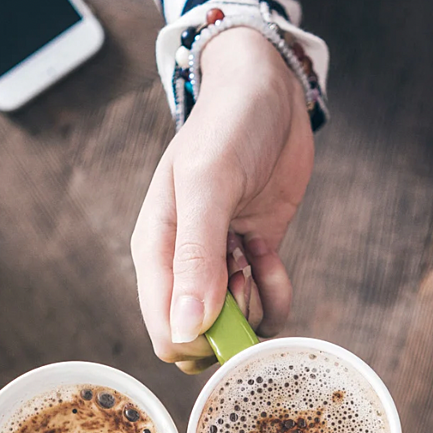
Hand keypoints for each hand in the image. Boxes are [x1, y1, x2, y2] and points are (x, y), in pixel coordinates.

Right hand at [132, 26, 312, 371]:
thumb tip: (187, 327)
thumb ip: (196, 256)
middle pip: (202, 337)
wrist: (268, 91)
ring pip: (236, 326)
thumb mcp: (208, 184)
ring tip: (255, 259)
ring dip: (255, 307)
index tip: (229, 308)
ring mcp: (219, 263)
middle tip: (242, 279)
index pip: (166, 332)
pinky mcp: (253, 255)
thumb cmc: (228, 126)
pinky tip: (272, 259)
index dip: (200, 341)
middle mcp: (182, 265)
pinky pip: (264, 304)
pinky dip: (276, 293)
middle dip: (231, 327)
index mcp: (156, 252)